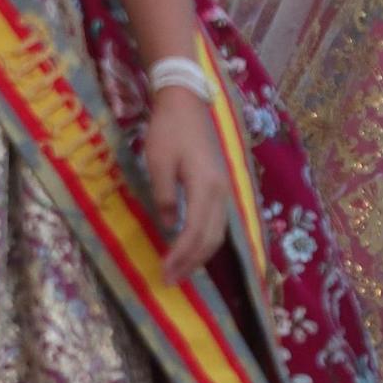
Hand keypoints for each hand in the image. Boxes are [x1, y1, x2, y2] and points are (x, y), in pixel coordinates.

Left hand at [143, 89, 230, 284]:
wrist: (186, 102)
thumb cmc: (168, 130)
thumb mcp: (158, 162)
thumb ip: (164, 196)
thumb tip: (169, 227)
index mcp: (205, 187)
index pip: (195, 232)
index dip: (181, 256)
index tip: (164, 272)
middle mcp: (221, 193)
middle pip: (211, 239)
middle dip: (190, 262)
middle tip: (169, 280)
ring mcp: (224, 190)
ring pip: (218, 233)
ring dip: (199, 255)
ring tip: (180, 270)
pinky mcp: (219, 186)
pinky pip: (217, 222)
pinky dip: (205, 240)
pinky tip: (191, 247)